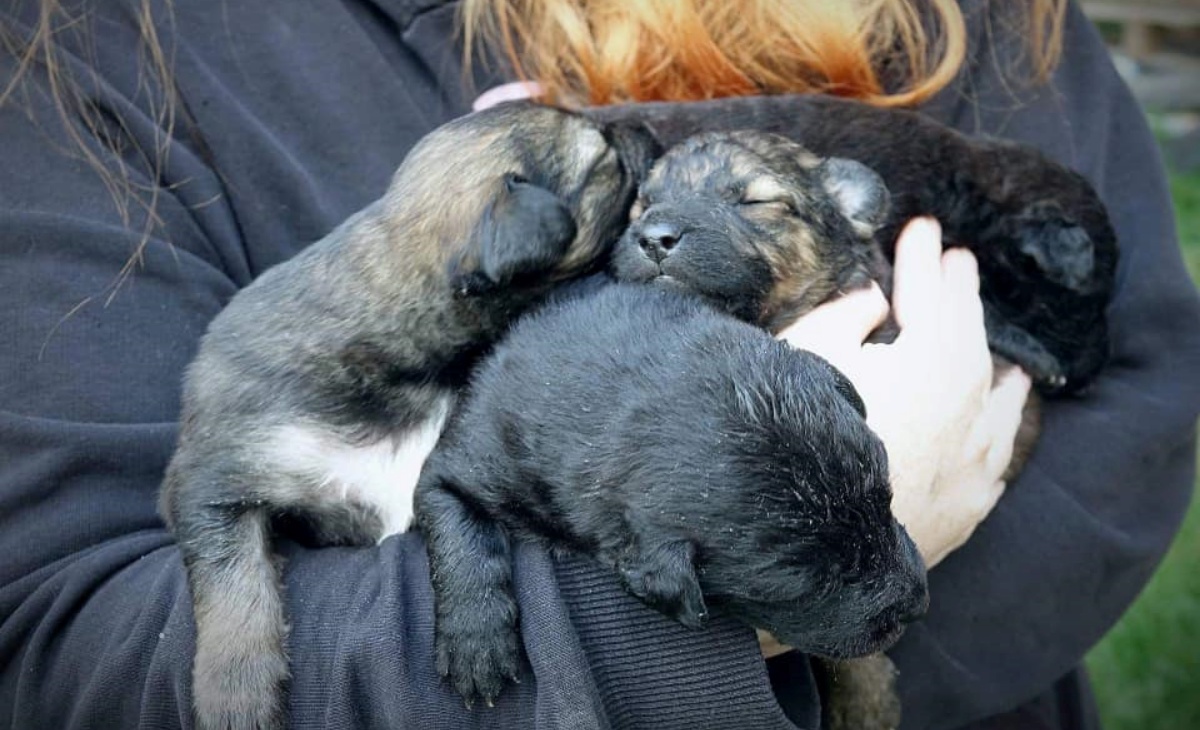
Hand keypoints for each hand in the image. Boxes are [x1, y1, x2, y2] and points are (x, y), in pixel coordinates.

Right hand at [777, 218, 1030, 567]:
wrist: (820, 547)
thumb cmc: (805, 441)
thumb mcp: (807, 358)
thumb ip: (842, 317)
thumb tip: (873, 300)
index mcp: (930, 359)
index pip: (928, 293)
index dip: (920, 258)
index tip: (921, 226)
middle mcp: (965, 403)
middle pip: (969, 335)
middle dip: (961, 294)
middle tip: (958, 261)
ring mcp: (973, 457)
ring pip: (996, 398)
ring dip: (997, 366)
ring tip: (1007, 357)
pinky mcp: (968, 503)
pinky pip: (997, 452)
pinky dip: (1001, 426)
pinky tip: (1001, 422)